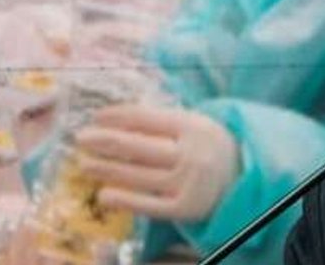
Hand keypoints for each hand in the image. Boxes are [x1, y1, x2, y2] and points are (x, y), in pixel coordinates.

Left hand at [75, 105, 237, 220]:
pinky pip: (147, 205)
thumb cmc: (209, 146)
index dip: (117, 116)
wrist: (243, 177)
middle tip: (81, 139)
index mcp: (192, 126)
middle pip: (137, 146)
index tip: (96, 117)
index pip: (146, 118)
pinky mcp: (184, 208)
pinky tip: (104, 195)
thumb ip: (163, 121)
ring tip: (85, 164)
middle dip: (104, 141)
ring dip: (106, 169)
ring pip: (137, 176)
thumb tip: (118, 118)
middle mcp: (190, 153)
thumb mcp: (194, 124)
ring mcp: (187, 182)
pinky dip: (123, 200)